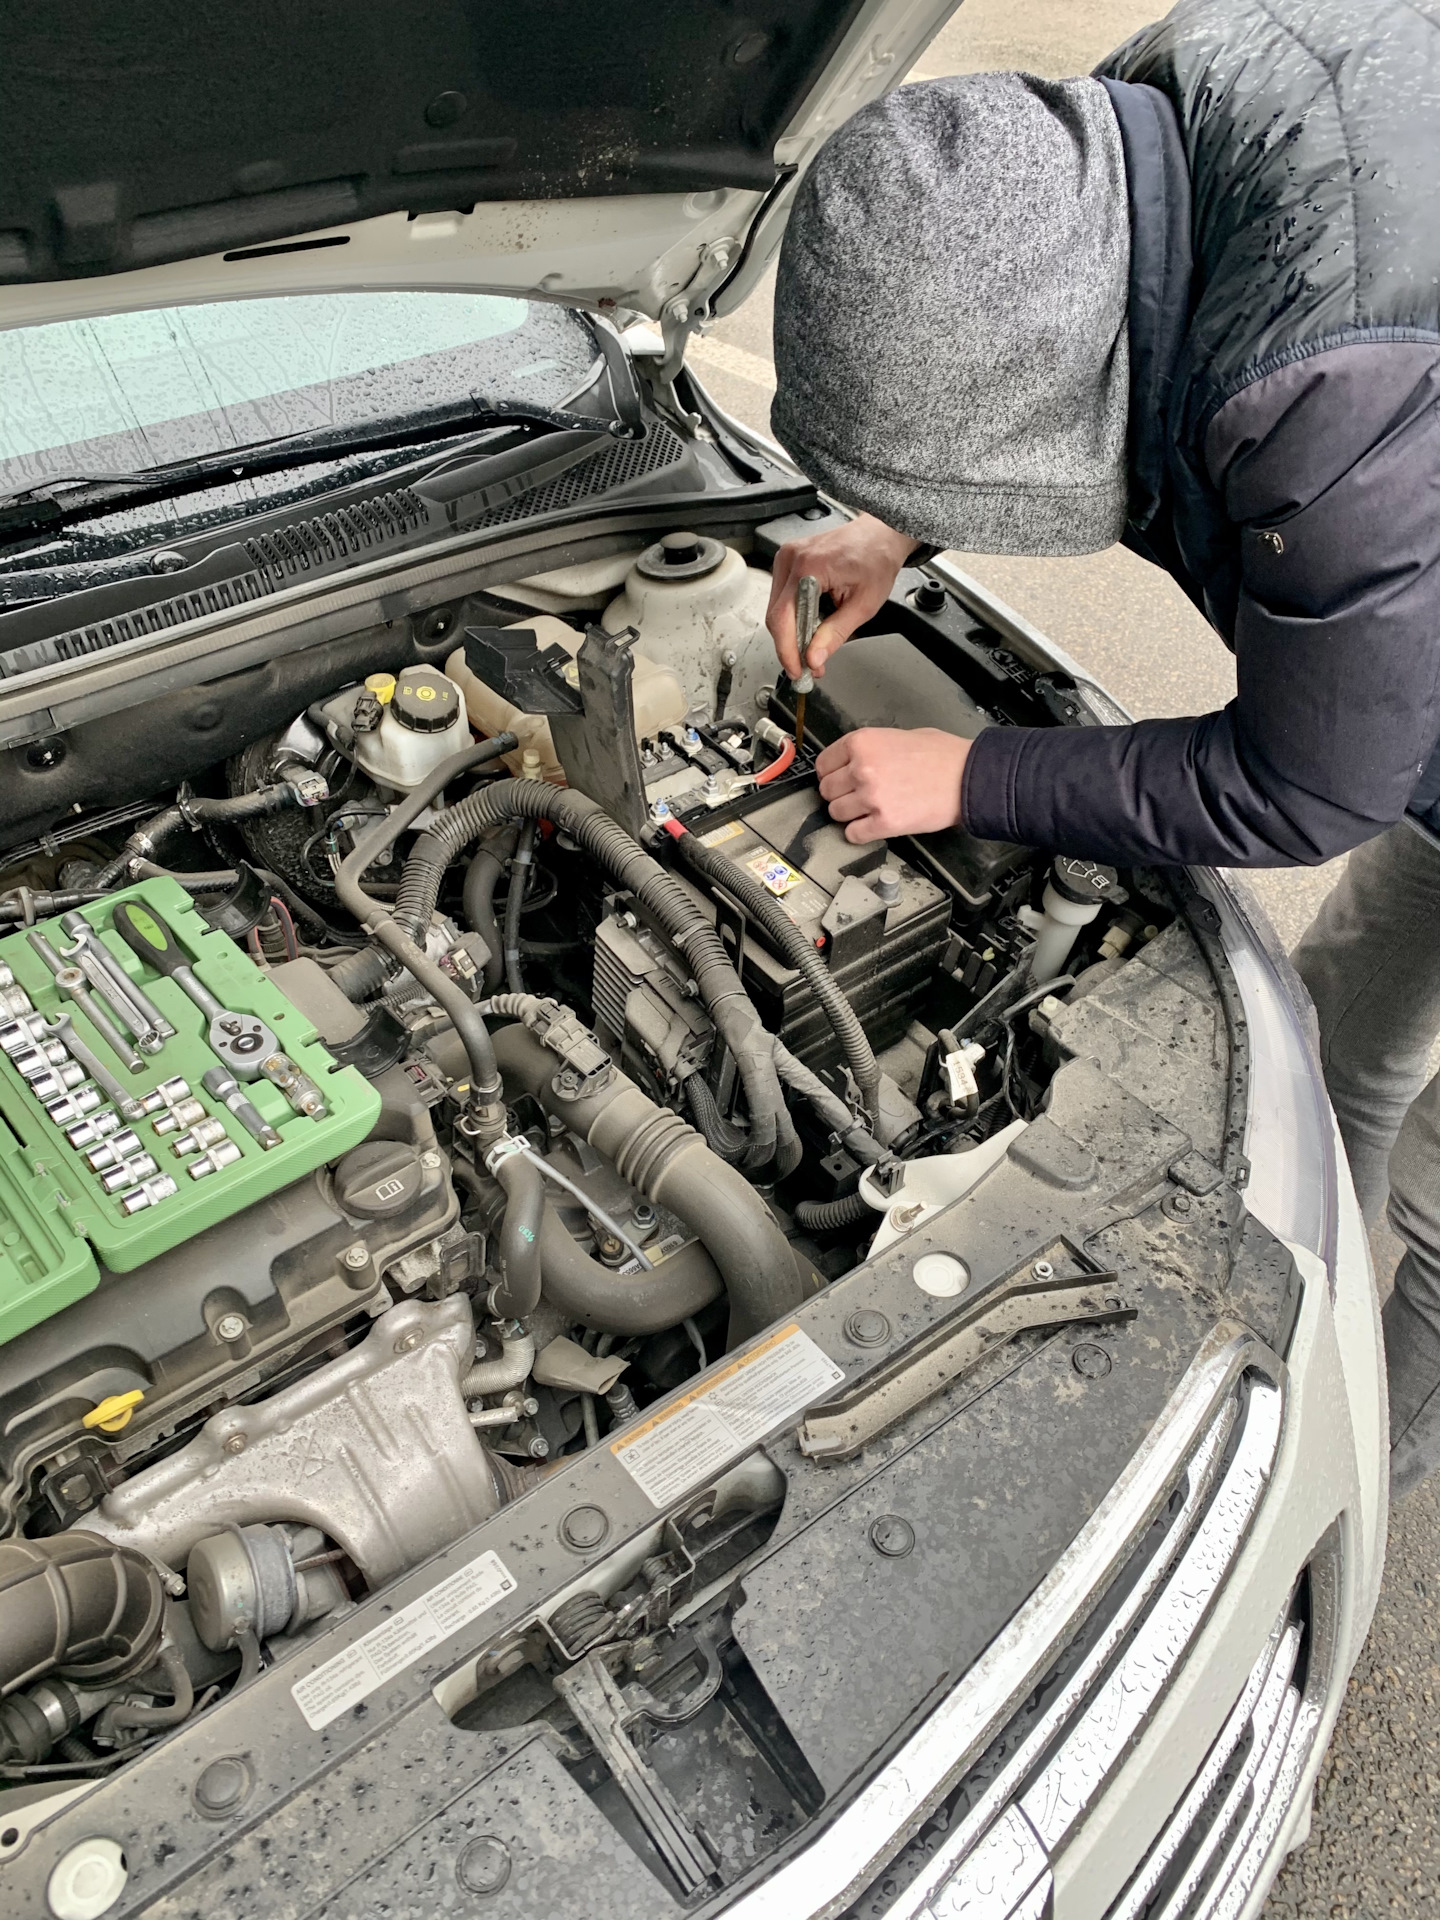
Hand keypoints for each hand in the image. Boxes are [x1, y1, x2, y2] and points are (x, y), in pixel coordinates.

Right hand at [767, 513, 917, 678]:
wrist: (881, 534)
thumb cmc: (877, 558)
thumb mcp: (864, 604)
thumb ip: (835, 634)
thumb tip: (814, 658)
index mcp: (809, 566)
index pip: (784, 618)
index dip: (787, 650)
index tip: (797, 669)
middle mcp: (792, 558)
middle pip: (776, 616)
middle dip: (791, 646)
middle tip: (809, 666)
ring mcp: (787, 557)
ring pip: (777, 609)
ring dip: (792, 633)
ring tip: (814, 647)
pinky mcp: (789, 561)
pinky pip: (782, 598)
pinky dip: (794, 617)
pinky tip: (811, 626)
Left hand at [817, 728, 969, 843]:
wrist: (968, 777)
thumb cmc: (943, 756)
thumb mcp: (900, 735)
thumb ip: (872, 748)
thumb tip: (853, 760)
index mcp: (863, 743)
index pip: (823, 763)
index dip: (831, 773)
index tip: (836, 778)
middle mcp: (862, 769)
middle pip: (827, 790)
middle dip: (840, 794)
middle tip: (855, 795)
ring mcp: (871, 797)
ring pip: (836, 813)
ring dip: (848, 814)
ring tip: (866, 809)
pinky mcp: (884, 822)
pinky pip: (853, 834)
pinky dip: (859, 832)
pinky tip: (872, 824)